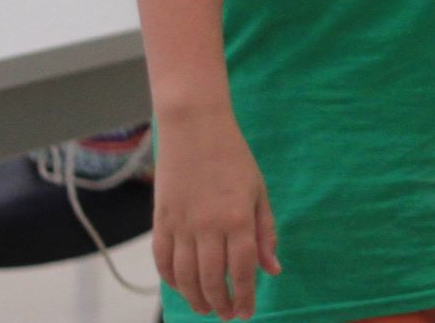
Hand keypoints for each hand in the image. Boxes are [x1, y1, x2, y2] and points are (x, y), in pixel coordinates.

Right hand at [153, 108, 281, 319]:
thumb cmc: (234, 159)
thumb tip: (273, 269)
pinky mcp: (160, 221)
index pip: (243, 269)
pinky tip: (182, 288)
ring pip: (185, 276)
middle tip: (227, 315)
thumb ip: (265, 233)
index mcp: (238, 218)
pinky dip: (171, 280)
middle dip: (221, 303)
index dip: (245, 295)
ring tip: (207, 309)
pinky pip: (163, 260)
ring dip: (196, 298)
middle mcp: (208, 226)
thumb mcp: (259, 192)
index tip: (247, 313)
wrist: (195, 130)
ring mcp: (181, 225)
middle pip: (212, 279)